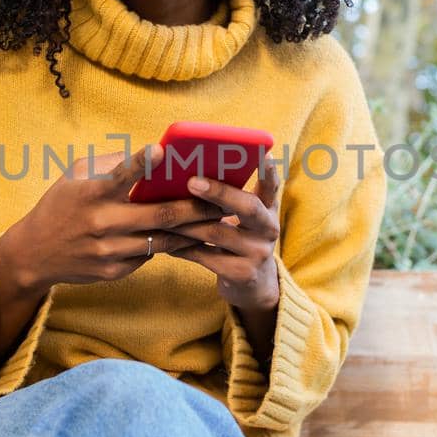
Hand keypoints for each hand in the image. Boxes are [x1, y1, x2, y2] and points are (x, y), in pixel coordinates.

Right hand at [2, 144, 225, 292]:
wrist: (35, 254)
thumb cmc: (61, 204)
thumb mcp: (76, 175)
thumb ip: (112, 164)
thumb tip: (154, 156)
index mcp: (90, 193)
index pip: (119, 176)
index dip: (140, 163)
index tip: (161, 150)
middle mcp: (102, 223)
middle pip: (160, 215)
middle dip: (197, 207)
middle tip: (225, 198)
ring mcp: (109, 251)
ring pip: (163, 240)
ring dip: (194, 230)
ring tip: (221, 220)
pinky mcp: (114, 271)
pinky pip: (150, 255)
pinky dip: (173, 245)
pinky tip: (195, 238)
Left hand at [168, 156, 281, 313]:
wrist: (253, 283)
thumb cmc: (240, 238)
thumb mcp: (246, 218)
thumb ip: (232, 197)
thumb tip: (192, 171)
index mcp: (269, 208)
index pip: (272, 185)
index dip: (268, 170)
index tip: (263, 153)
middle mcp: (269, 228)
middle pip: (247, 206)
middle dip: (219, 192)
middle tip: (192, 181)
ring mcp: (257, 252)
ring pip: (217, 232)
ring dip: (187, 221)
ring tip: (164, 211)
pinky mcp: (242, 273)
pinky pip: (205, 256)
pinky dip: (182, 247)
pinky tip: (165, 240)